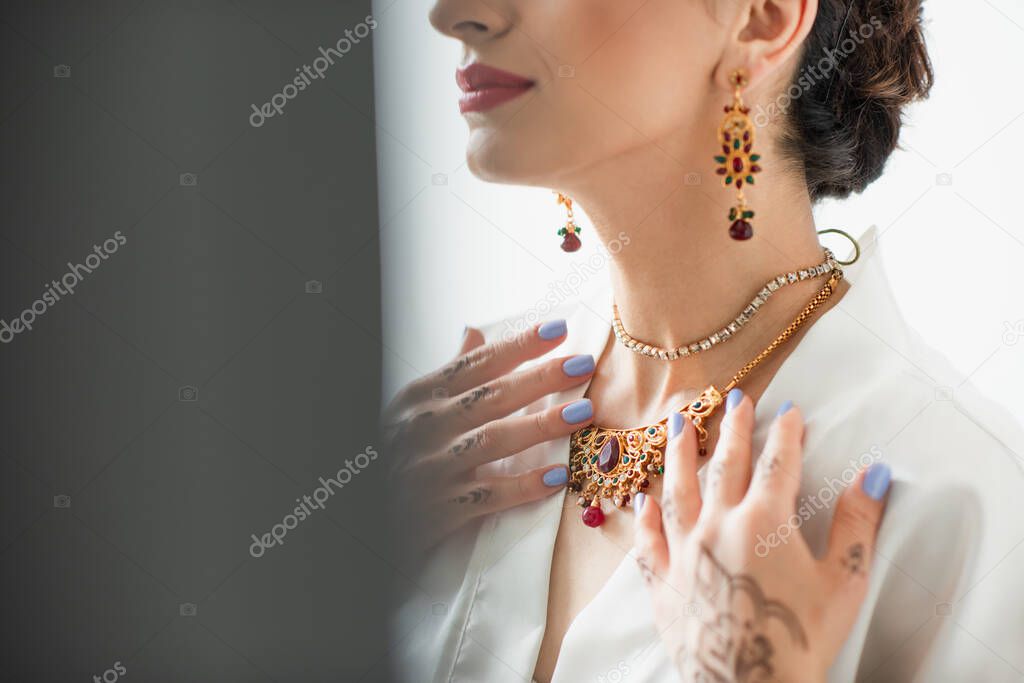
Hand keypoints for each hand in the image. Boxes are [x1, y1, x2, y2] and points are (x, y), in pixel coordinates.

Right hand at [383, 321, 595, 552]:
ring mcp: (433, 468)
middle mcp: (426, 427)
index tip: (557, 329)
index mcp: (421, 397)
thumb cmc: (396, 454)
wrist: (370, 511)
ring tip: (582, 413)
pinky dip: (524, 486)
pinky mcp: (440, 509)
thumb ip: (449, 373)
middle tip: (582, 364)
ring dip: (540, 426)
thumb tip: (474, 332)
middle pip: (492, 396)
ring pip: (494, 440)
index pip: (477, 363)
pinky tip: (557, 477)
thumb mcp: (410, 408)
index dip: (519, 345)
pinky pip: (490, 495)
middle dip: (540, 378)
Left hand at [634, 391, 891, 681]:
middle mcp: (717, 524)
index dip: (785, 434)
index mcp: (763, 520)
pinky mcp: (662, 581)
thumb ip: (858, 524)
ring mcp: (683, 551)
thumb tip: (873, 474)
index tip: (789, 409)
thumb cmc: (802, 638)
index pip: (777, 463)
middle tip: (735, 399)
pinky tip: (641, 499)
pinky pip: (648, 541)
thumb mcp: (843, 581)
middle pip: (725, 464)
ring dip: (680, 453)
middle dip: (734, 428)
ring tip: (680, 423)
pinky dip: (644, 518)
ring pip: (677, 489)